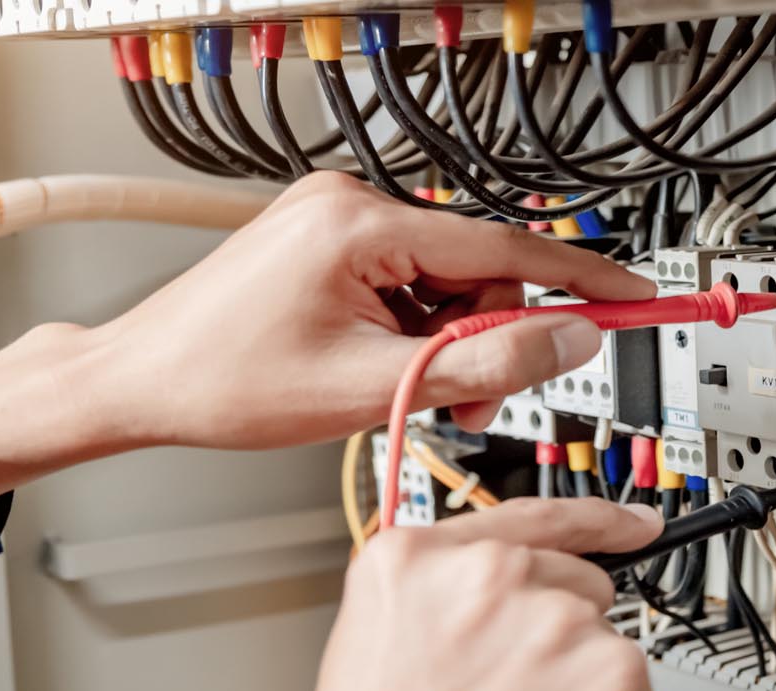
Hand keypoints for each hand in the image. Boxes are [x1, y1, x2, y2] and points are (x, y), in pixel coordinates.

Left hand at [0, 172, 653, 494]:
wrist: (140, 382)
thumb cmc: (224, 382)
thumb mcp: (372, 388)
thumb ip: (483, 366)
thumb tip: (563, 342)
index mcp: (361, 224)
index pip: (507, 245)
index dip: (581, 278)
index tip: (635, 297)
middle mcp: (351, 204)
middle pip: (479, 266)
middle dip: (483, 336)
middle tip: (456, 401)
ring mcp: (337, 220)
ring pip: (446, 279)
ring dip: (445, 340)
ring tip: (399, 388)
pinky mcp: (328, 242)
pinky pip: (409, 281)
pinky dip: (413, 329)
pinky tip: (377, 364)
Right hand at [248, 499, 661, 690]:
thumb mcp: (381, 645)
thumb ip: (448, 597)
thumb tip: (519, 591)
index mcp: (416, 560)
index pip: (531, 516)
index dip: (595, 522)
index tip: (636, 524)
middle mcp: (489, 572)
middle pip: (577, 582)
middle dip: (556, 636)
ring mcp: (554, 617)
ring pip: (601, 641)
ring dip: (575, 684)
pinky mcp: (609, 670)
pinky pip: (630, 688)